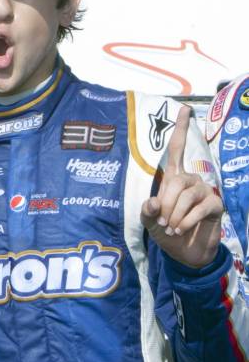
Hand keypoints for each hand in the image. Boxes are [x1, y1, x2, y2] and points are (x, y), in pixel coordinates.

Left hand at [141, 105, 222, 267]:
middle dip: (165, 204)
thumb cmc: (166, 232)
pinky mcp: (216, 205)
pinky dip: (185, 222)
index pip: (177, 149)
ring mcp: (205, 191)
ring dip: (175, 215)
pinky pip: (199, 208)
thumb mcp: (149, 221)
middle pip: (175, 182)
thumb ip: (147, 212)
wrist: (185, 252)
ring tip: (170, 228)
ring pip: (186, 195)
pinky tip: (180, 230)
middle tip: (162, 223)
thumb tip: (152, 202)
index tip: (184, 109)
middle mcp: (190, 179)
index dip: (180, 130)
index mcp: (173, 178)